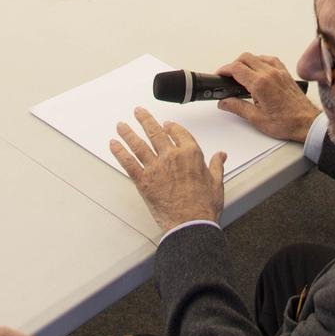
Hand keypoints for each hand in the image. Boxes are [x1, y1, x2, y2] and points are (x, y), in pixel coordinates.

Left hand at [110, 107, 223, 231]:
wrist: (190, 223)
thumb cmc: (204, 206)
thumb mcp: (216, 182)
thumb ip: (217, 165)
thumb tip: (221, 155)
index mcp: (191, 153)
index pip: (179, 133)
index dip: (171, 127)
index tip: (166, 124)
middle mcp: (172, 156)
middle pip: (155, 132)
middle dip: (145, 120)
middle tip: (138, 112)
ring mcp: (156, 167)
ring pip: (139, 144)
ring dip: (128, 132)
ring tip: (121, 125)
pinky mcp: (143, 181)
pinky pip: (128, 162)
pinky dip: (119, 152)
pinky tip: (113, 145)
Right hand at [215, 53, 318, 141]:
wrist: (306, 122)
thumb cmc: (286, 122)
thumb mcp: (256, 118)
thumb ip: (237, 107)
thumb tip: (224, 102)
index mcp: (260, 84)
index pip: (236, 68)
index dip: (224, 70)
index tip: (219, 75)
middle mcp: (270, 73)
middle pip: (245, 58)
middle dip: (233, 65)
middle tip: (227, 77)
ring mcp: (279, 71)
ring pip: (257, 57)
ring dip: (246, 63)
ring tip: (241, 76)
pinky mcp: (285, 73)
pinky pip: (269, 59)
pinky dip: (260, 62)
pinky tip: (258, 71)